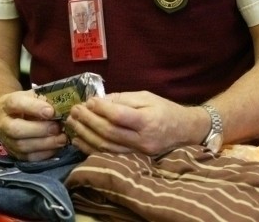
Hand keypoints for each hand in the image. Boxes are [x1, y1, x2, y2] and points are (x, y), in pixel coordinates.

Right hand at [0, 90, 68, 160]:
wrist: (10, 118)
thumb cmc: (26, 105)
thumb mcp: (31, 96)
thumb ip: (43, 99)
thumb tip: (60, 107)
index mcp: (6, 104)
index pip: (16, 103)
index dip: (34, 107)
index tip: (51, 111)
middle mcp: (3, 123)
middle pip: (16, 129)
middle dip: (39, 130)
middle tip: (57, 127)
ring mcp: (7, 140)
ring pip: (22, 146)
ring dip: (45, 143)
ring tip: (61, 138)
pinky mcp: (15, 154)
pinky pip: (29, 158)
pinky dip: (44, 153)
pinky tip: (56, 147)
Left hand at [65, 91, 203, 155]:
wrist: (185, 131)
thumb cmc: (165, 110)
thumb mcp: (146, 97)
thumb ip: (122, 99)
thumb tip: (98, 101)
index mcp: (147, 121)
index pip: (118, 116)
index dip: (100, 109)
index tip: (88, 101)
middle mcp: (142, 140)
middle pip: (108, 132)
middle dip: (88, 121)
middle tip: (74, 110)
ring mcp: (138, 154)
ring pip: (105, 147)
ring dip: (85, 134)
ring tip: (72, 122)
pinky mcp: (133, 160)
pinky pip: (108, 155)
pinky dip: (90, 148)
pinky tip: (78, 139)